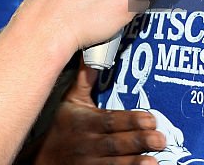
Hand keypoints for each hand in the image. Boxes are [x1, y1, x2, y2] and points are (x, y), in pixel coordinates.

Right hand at [34, 61, 163, 164]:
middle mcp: (88, 144)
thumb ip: (84, 79)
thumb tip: (90, 50)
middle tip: (160, 138)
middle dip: (138, 140)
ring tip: (155, 159)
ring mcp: (90, 163)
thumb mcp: (69, 102)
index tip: (150, 119)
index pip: (109, 120)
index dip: (130, 120)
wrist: (43, 160)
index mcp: (85, 122)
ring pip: (116, 163)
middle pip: (115, 142)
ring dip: (135, 161)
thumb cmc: (61, 127)